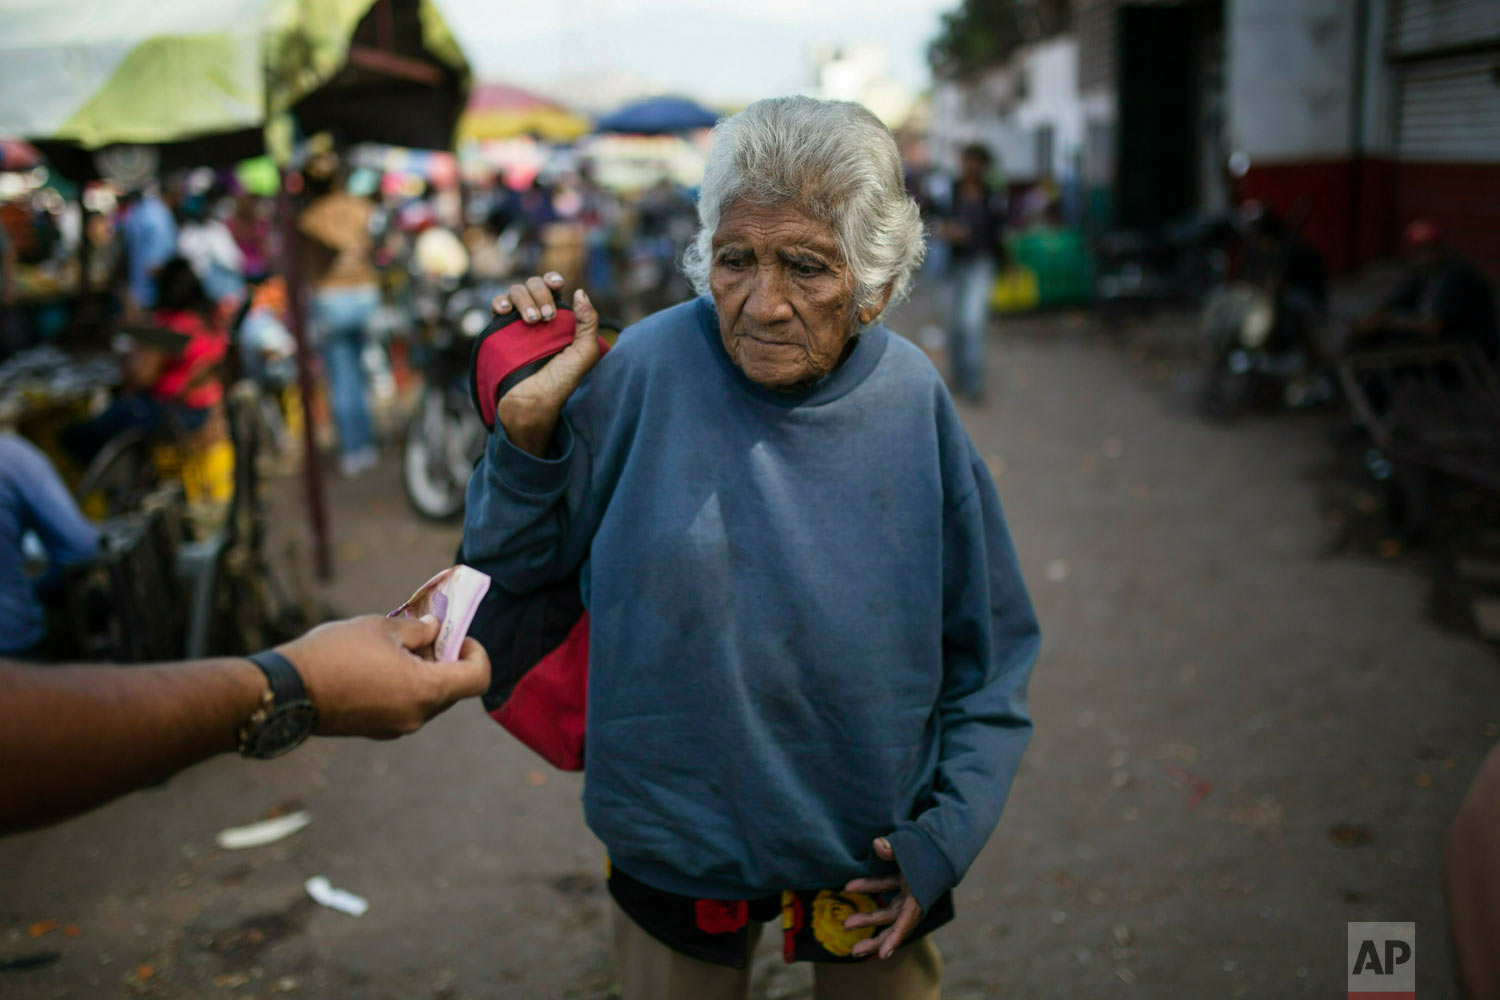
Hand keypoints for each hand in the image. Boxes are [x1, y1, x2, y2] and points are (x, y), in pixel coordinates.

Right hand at [277, 615, 490, 739]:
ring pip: (428, 699)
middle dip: (447, 659)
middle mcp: (417, 716)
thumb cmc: (336, 653)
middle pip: (453, 689)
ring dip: (424, 672)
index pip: (477, 678)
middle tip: (425, 634)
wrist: (286, 690)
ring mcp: (395, 728)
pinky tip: (379, 665)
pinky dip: (405, 687)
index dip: (476, 653)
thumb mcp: (382, 628)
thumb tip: (435, 630)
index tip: (457, 635)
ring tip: (396, 646)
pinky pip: (405, 707)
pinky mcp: (376, 730)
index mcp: (426, 690)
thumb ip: (418, 629)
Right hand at [490, 272, 602, 455]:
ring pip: (515, 291)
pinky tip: (503, 312)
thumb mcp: (585, 352)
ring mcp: (517, 322)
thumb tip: (580, 291)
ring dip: (523, 300)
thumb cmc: (561, 381)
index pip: (553, 288)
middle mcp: (537, 317)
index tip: (558, 285)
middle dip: (541, 294)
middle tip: (546, 318)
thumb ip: (588, 321)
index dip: (553, 281)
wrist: (532, 402)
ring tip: (531, 322)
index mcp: (559, 319)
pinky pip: (496, 305)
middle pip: (534, 285)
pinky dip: (498, 302)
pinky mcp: (498, 330)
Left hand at [842, 836, 923, 958]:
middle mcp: (913, 900)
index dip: (894, 939)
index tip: (883, 955)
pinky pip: (883, 889)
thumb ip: (893, 849)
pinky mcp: (903, 883)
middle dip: (875, 940)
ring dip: (867, 918)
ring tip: (846, 925)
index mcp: (918, 897)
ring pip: (886, 913)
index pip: (906, 922)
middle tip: (853, 951)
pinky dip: (868, 887)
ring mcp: (908, 893)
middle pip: (893, 926)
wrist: (944, 841)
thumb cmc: (929, 848)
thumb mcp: (912, 849)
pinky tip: (850, 888)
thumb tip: (877, 844)